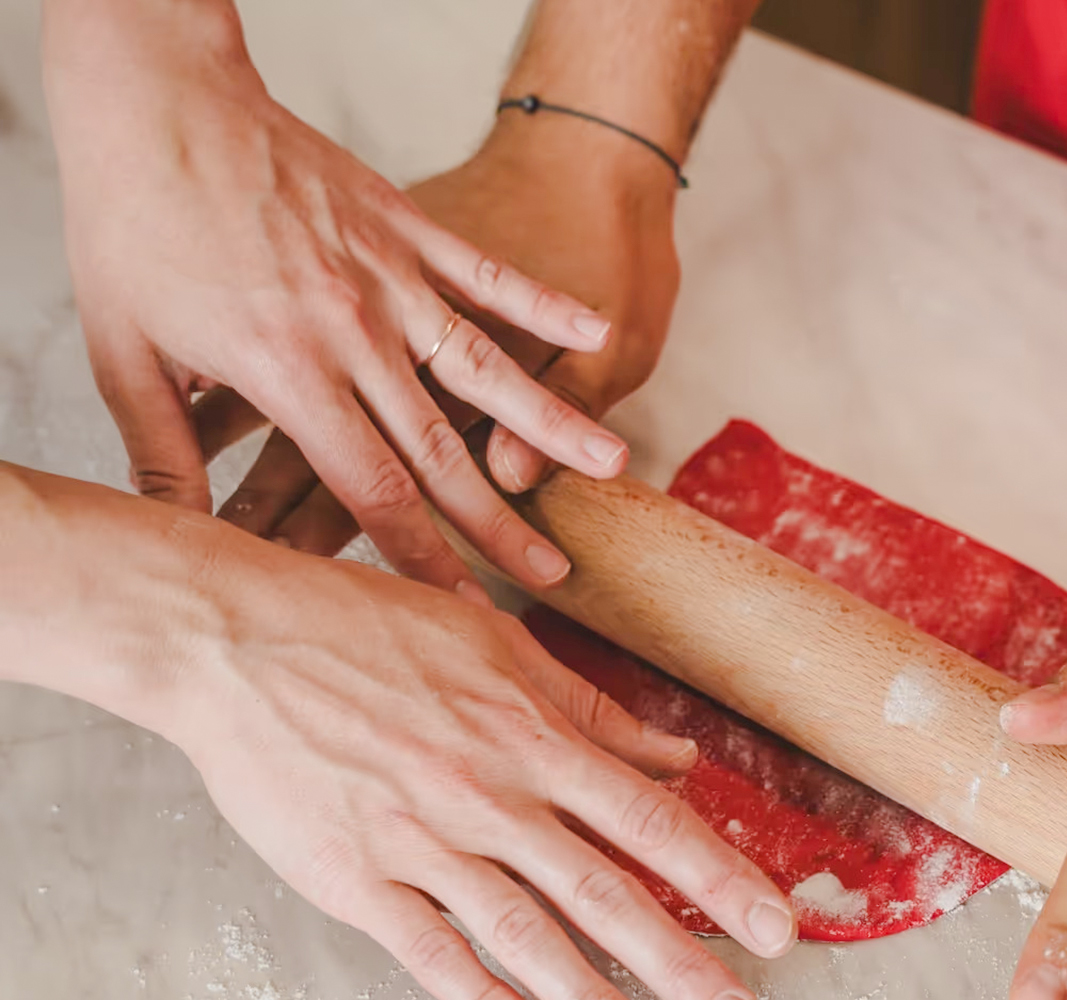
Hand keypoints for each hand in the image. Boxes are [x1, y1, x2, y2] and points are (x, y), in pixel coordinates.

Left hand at [45, 1, 626, 595]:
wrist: (160, 100)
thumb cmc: (134, 223)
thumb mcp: (123, 350)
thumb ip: (162, 453)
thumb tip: (179, 536)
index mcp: (288, 371)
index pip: (370, 489)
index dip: (417, 556)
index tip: (457, 608)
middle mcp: (355, 333)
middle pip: (443, 448)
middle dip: (497, 523)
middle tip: (550, 574)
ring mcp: (390, 277)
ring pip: (485, 368)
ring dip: (550, 423)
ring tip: (611, 463)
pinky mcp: (408, 226)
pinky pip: (488, 274)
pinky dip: (543, 305)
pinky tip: (596, 330)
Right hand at [162, 535, 795, 999]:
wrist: (237, 638)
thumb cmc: (370, 628)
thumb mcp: (497, 646)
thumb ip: (591, 711)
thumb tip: (677, 755)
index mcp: (531, 734)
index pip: (648, 821)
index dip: (718, 877)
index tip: (774, 923)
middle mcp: (490, 795)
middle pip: (603, 894)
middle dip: (681, 958)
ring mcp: (421, 842)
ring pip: (528, 937)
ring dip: (596, 996)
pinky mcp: (356, 879)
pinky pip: (432, 954)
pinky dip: (483, 998)